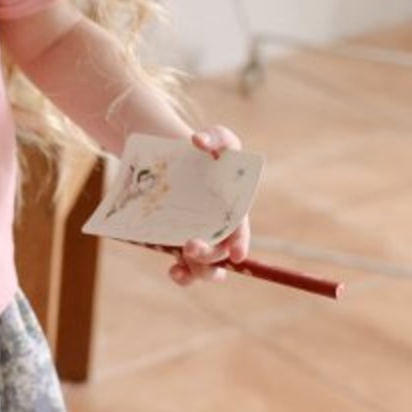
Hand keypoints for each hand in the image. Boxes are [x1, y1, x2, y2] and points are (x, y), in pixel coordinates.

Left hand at [167, 125, 250, 286]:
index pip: (240, 231)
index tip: (237, 254)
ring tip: (179, 269)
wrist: (170, 159)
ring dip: (197, 273)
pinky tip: (174, 270)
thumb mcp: (214, 137)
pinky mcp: (177, 245)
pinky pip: (186, 270)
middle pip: (220, 254)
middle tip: (190, 245)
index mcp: (233, 210)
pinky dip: (183, 276)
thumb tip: (199, 142)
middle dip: (210, 257)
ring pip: (205, 268)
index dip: (241, 244)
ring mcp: (199, 239)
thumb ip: (217, 135)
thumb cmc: (200, 149)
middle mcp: (218, 229)